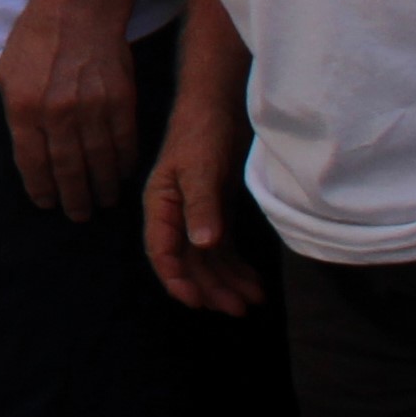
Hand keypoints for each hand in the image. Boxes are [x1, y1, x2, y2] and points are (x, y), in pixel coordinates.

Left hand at [0, 0, 141, 219]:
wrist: (76, 10)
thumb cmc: (36, 41)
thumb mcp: (8, 76)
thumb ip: (16, 116)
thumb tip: (28, 153)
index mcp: (23, 108)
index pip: (31, 163)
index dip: (40, 188)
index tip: (47, 204)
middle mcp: (57, 113)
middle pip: (66, 169)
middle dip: (73, 198)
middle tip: (77, 215)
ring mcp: (91, 108)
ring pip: (98, 162)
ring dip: (100, 188)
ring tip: (101, 203)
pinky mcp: (121, 101)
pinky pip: (124, 142)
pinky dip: (123, 164)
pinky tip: (121, 176)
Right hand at [142, 95, 266, 315]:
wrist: (220, 107)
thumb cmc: (202, 133)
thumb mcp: (200, 169)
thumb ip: (201, 206)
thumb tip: (202, 245)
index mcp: (161, 206)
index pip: (162, 252)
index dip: (177, 279)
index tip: (198, 302)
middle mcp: (176, 217)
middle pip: (189, 263)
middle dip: (212, 288)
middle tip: (238, 309)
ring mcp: (197, 217)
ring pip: (208, 260)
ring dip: (228, 283)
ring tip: (253, 301)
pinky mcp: (216, 214)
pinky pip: (224, 250)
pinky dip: (238, 268)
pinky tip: (254, 282)